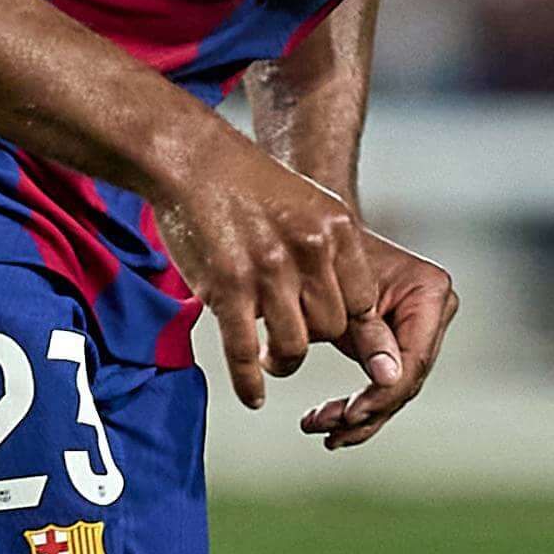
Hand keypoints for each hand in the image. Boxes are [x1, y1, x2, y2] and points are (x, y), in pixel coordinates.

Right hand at [151, 131, 377, 408]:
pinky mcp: (226, 287)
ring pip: (296, 346)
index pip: (361, 302)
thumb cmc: (250, 185)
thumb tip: (354, 311)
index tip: (334, 334)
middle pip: (331, 328)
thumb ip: (333, 253)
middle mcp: (308, 250)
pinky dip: (250, 382)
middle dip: (313, 339)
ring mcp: (267, 270)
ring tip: (272, 359)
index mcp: (336, 229)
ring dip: (284, 362)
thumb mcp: (310, 206)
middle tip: (293, 338)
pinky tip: (253, 395)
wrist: (192, 158)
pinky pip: (245, 353)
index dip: (350, 326)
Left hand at [302, 232, 456, 448]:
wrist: (316, 239)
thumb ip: (367, 336)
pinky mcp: (402, 343)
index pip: (414, 359)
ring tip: (317, 428)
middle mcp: (436, 311)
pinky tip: (330, 425)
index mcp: (430, 291)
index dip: (382, 395)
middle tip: (322, 429)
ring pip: (394, 390)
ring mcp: (423, 329)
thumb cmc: (324, 257)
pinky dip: (357, 406)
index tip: (347, 415)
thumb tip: (389, 379)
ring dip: (357, 417)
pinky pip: (384, 383)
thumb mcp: (341, 298)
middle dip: (364, 411)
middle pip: (406, 380)